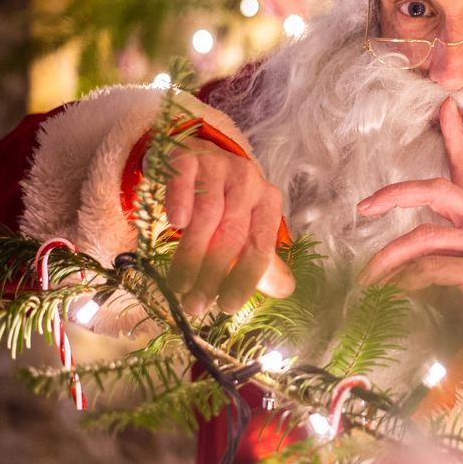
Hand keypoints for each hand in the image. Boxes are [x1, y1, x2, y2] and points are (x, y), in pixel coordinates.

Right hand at [163, 138, 294, 314]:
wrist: (193, 156)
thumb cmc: (221, 199)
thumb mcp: (243, 227)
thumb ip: (259, 258)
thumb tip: (286, 291)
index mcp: (268, 202)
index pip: (261, 246)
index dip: (245, 279)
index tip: (227, 307)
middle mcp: (249, 181)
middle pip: (233, 234)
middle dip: (214, 274)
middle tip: (196, 306)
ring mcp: (218, 165)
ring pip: (208, 213)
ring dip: (192, 253)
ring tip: (178, 285)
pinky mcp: (188, 156)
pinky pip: (185, 180)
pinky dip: (181, 201)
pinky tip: (175, 223)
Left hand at [356, 97, 462, 309]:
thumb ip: (448, 261)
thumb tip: (405, 268)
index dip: (456, 137)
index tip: (445, 106)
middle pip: (438, 190)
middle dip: (397, 194)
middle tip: (364, 206)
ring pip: (426, 237)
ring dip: (389, 258)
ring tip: (367, 280)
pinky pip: (432, 268)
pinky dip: (406, 281)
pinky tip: (393, 295)